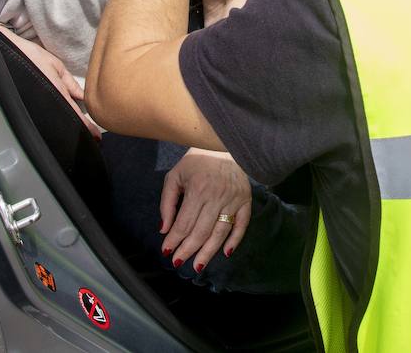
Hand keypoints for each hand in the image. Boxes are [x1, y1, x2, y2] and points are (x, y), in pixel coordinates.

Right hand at [0, 25, 100, 140]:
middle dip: (77, 129)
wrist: (6, 51)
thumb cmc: (30, 55)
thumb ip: (70, 83)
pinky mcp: (31, 103)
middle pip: (66, 121)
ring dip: (66, 125)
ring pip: (56, 120)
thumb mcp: (55, 66)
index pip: (75, 114)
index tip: (96, 136)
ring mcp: (39, 103)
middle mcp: (48, 100)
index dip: (87, 126)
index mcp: (57, 91)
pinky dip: (55, 118)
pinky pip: (46, 114)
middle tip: (90, 137)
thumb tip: (83, 96)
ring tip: (78, 131)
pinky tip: (61, 121)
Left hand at [159, 148, 251, 270]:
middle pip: (201, 231)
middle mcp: (216, 196)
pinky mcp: (246, 200)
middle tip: (179, 263)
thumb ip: (167, 202)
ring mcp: (233, 199)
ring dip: (209, 252)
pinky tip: (226, 253)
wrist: (224, 144)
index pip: (185, 223)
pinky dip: (235, 240)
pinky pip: (242, 225)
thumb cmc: (197, 161)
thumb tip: (164, 229)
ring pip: (220, 232)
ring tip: (198, 266)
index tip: (167, 251)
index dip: (175, 239)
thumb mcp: (175, 176)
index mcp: (197, 189)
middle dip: (188, 250)